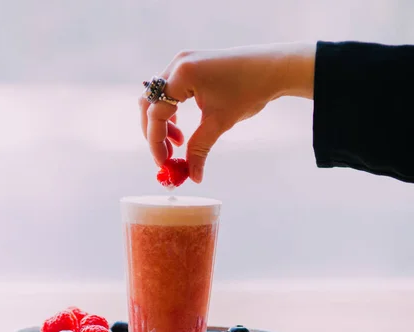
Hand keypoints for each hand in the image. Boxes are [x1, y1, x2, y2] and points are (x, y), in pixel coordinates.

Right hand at [138, 42, 314, 182]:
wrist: (273, 68)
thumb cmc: (250, 91)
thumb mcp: (220, 123)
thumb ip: (200, 150)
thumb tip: (193, 177)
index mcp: (183, 75)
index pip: (156, 113)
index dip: (156, 142)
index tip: (164, 163)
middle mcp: (177, 64)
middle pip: (149, 104)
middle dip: (155, 133)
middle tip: (167, 156)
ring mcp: (182, 62)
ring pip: (156, 98)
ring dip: (162, 123)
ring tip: (179, 142)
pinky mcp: (189, 65)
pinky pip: (168, 92)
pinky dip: (171, 112)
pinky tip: (182, 129)